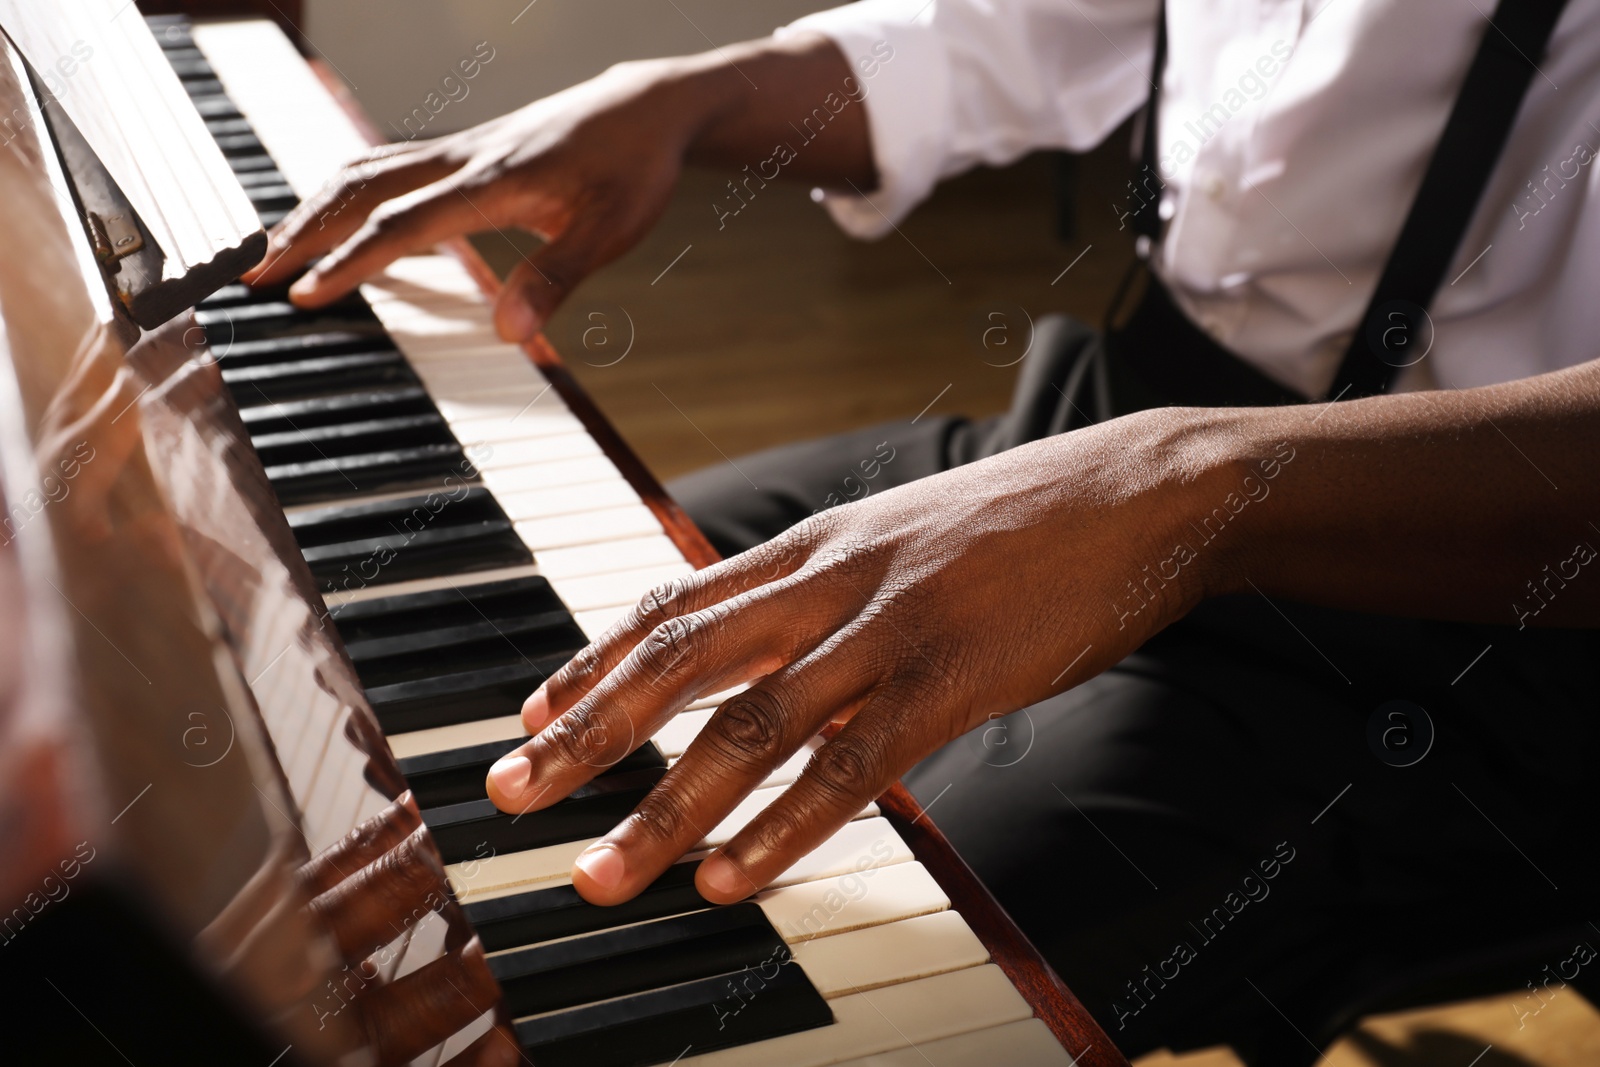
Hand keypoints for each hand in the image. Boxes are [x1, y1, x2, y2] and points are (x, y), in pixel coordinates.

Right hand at [243, 59, 704, 340]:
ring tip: (273, 247)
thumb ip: (557, 279)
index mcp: (490, 182)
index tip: (305, 294)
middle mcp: (462, 159)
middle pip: (361, 190)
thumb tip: (510, 333)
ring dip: (314, 206)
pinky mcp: (463, 151)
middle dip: (302, 232)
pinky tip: (332, 213)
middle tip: (252, 274)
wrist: (644, 108)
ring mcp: (458, 150)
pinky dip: (345, 190)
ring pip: (365, 170)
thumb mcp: (610, 232)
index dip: (350, 262)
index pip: (401, 226)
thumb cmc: (632, 169)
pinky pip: (385, 165)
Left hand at [485, 411, 1241, 904]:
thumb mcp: (898, 532)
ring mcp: (887, 629)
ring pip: (749, 726)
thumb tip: (768, 641)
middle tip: (513, 792)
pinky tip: (734, 878)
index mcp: (813, 544)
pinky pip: (851, 767)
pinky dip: (783, 828)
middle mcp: (829, 581)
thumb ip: (825, 585)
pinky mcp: (952, 679)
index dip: (594, 663)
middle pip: (679, 662)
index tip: (533, 715)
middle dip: (585, 734)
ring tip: (604, 873)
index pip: (674, 604)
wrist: (1139, 492)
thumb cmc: (1021, 520)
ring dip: (665, 808)